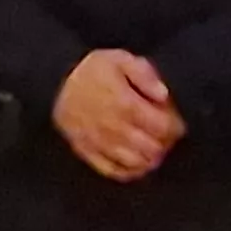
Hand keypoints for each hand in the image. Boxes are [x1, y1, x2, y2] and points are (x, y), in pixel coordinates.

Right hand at [53, 49, 183, 180]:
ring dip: (150, 159)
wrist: (53, 82)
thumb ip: (144, 74)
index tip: (177, 123)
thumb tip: (163, 94)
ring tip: (154, 150)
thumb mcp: (119, 59)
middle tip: (166, 138)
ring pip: (135, 162)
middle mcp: (113, 128)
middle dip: (164, 144)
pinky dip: (129, 172)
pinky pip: (113, 170)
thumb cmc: (91, 71)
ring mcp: (99, 143)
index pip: (161, 126)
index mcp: (124, 104)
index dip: (175, 127)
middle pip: (152, 148)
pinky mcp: (87, 152)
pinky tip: (136, 164)